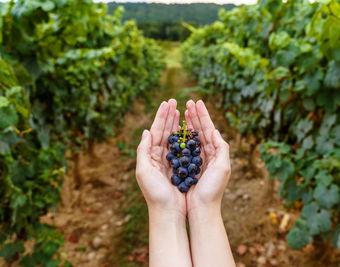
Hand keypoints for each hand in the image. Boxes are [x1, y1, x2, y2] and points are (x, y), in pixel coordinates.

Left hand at [135, 99, 185, 215]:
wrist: (168, 212)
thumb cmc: (155, 194)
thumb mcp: (143, 172)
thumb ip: (143, 151)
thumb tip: (146, 131)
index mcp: (151, 155)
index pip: (157, 130)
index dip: (162, 116)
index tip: (167, 102)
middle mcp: (160, 156)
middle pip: (166, 131)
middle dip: (170, 115)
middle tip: (174, 100)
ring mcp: (171, 161)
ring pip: (175, 137)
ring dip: (177, 123)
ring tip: (181, 110)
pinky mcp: (181, 167)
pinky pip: (184, 148)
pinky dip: (186, 137)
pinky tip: (189, 129)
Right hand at [184, 100, 230, 212]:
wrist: (202, 209)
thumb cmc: (212, 190)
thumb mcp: (223, 168)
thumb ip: (221, 148)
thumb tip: (215, 131)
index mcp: (215, 151)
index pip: (208, 129)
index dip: (202, 115)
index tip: (196, 102)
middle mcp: (207, 153)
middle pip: (200, 130)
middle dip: (194, 115)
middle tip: (188, 102)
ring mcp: (197, 159)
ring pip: (191, 136)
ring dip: (188, 123)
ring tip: (182, 110)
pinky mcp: (187, 166)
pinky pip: (183, 147)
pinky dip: (180, 136)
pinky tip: (176, 130)